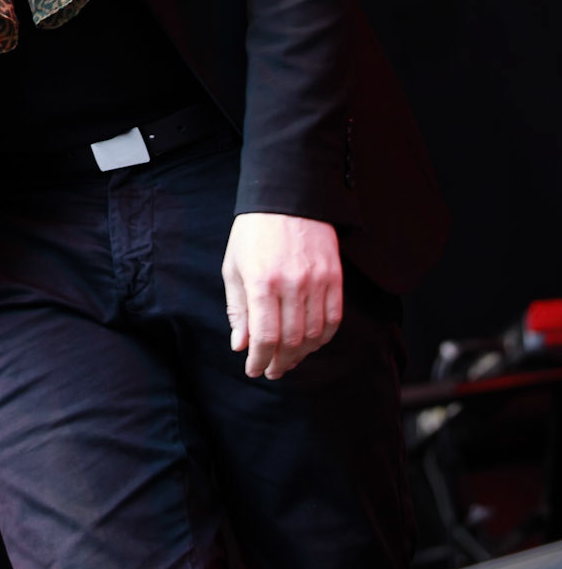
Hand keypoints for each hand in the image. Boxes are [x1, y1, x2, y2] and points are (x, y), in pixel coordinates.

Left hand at [221, 212, 342, 379]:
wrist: (287, 198)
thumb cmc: (253, 233)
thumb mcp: (234, 266)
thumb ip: (238, 308)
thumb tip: (240, 345)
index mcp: (262, 281)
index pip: (264, 337)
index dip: (259, 360)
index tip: (253, 369)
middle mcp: (292, 284)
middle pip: (291, 341)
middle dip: (279, 362)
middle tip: (270, 370)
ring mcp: (317, 280)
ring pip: (314, 335)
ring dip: (301, 355)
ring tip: (288, 360)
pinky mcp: (334, 277)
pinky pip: (333, 319)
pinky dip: (322, 338)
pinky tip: (310, 343)